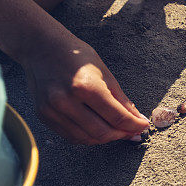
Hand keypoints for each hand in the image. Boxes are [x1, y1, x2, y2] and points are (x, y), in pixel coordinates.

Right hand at [21, 32, 149, 144]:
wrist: (41, 48)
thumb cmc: (76, 56)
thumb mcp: (104, 73)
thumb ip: (121, 100)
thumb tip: (137, 119)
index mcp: (86, 87)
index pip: (117, 117)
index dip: (134, 125)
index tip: (143, 126)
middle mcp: (66, 101)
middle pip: (102, 132)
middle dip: (121, 134)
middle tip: (132, 131)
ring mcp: (52, 111)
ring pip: (86, 138)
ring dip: (105, 138)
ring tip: (116, 131)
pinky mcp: (44, 116)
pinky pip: (71, 136)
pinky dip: (88, 137)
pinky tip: (98, 130)